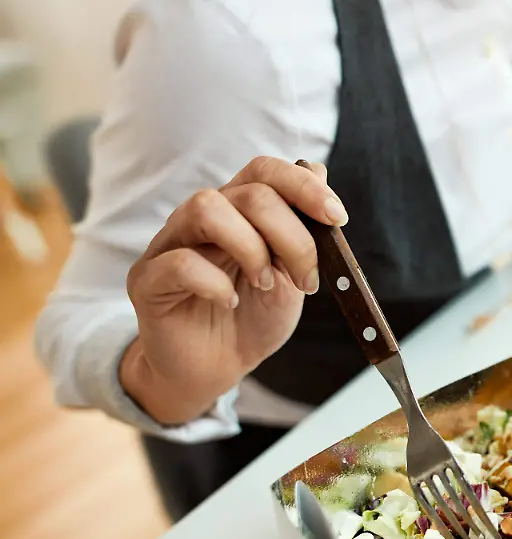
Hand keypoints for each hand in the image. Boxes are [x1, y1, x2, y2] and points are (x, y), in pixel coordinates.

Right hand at [120, 157, 347, 424]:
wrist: (216, 368)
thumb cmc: (252, 318)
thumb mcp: (292, 275)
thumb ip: (303, 229)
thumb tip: (319, 170)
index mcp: (237, 210)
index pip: (265, 170)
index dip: (304, 186)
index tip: (337, 219)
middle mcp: (201, 218)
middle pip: (249, 193)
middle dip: (292, 236)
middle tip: (307, 280)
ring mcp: (169, 244)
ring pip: (206, 208)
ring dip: (251, 248)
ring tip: (266, 284)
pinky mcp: (147, 280)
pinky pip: (179, 263)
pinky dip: (215, 283)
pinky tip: (230, 302)